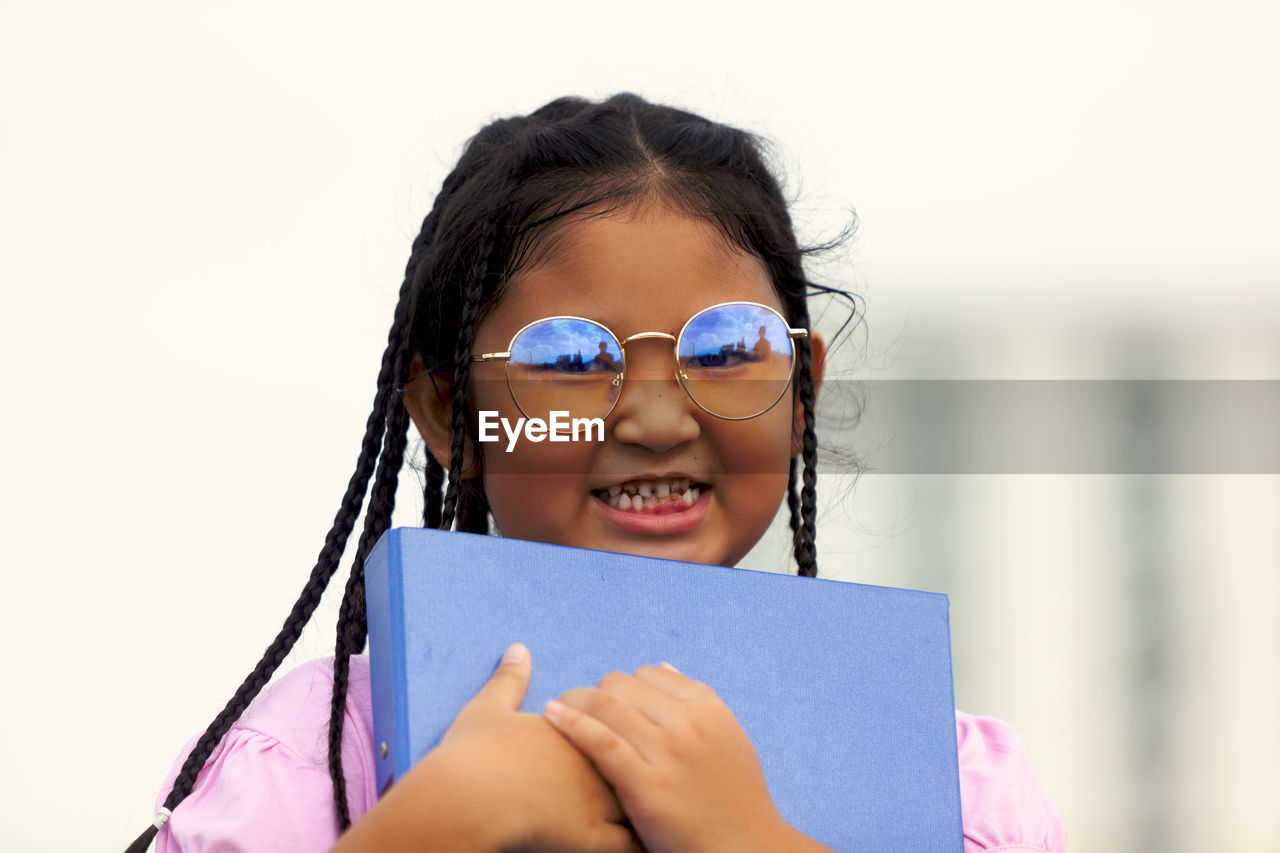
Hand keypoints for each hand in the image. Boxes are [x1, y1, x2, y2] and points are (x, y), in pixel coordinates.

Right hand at [336, 643, 639, 852]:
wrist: (464, 798)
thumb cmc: (472, 754)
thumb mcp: (489, 708)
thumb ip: (509, 680)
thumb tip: (518, 648)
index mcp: (577, 728)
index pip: (619, 725)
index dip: (627, 732)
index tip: (629, 739)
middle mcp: (594, 759)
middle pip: (640, 758)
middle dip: (648, 764)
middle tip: (656, 770)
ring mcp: (595, 799)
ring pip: (642, 801)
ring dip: (648, 804)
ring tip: (656, 808)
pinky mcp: (591, 837)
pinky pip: (630, 843)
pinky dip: (639, 843)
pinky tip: (645, 843)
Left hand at [544, 663, 805, 852]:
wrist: (745, 849)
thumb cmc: (734, 800)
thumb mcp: (726, 739)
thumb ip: (695, 702)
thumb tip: (661, 667)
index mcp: (708, 709)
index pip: (649, 675)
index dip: (624, 687)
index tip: (610, 704)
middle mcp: (688, 723)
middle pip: (623, 685)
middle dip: (598, 694)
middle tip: (581, 710)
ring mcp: (668, 753)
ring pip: (607, 704)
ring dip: (577, 701)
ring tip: (559, 710)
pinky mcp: (646, 785)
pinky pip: (601, 741)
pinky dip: (572, 723)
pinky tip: (553, 715)